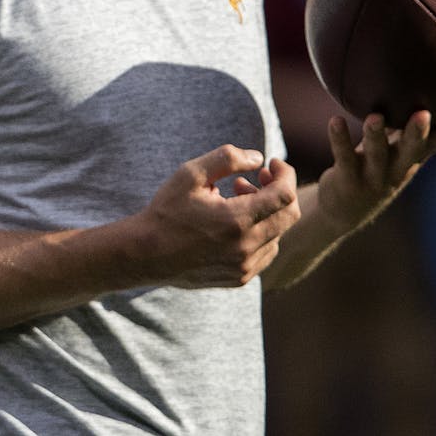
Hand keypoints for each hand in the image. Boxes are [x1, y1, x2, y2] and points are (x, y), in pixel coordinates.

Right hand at [141, 145, 300, 288]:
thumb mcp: (190, 174)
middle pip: (289, 215)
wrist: (146, 254)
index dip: (285, 174)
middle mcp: (246, 247)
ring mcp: (244, 266)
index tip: (272, 163)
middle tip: (258, 177)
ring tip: (237, 197)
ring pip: (278, 234)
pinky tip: (235, 222)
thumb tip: (258, 158)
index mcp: (236, 220)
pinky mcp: (239, 278)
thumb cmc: (167, 211)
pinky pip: (266, 252)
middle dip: (280, 190)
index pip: (285, 195)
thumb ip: (227, 159)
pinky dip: (261, 232)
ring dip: (267, 212)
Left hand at [317, 99, 435, 232]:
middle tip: (424, 114)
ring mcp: (373, 176)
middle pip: (413, 151)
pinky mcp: (347, 180)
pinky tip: (335, 121)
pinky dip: (340, 139)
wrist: (345, 210)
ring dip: (375, 136)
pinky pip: (344, 157)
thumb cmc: (379, 167)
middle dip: (418, 134)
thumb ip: (419, 126)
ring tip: (374, 117)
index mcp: (415, 156)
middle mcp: (399, 168)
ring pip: (377, 155)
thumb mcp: (402, 148)